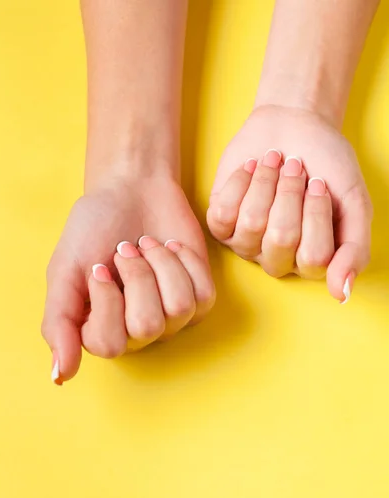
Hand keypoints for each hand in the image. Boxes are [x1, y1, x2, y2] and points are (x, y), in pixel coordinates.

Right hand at [42, 176, 214, 383]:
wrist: (130, 190)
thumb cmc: (94, 229)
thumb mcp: (64, 272)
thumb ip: (59, 324)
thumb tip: (61, 376)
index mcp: (99, 329)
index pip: (108, 344)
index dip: (106, 300)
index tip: (99, 267)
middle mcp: (136, 331)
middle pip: (147, 327)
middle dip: (137, 276)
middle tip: (126, 251)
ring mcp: (170, 317)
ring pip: (179, 309)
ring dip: (162, 265)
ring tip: (147, 245)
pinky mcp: (199, 297)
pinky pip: (203, 294)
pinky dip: (185, 262)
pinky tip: (170, 247)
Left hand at [207, 105, 372, 301]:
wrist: (295, 126)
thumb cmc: (327, 164)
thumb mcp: (355, 203)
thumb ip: (355, 250)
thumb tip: (342, 294)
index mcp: (312, 259)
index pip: (314, 256)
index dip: (316, 213)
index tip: (320, 183)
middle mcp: (277, 258)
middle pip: (281, 239)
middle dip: (290, 193)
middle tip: (296, 169)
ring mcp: (246, 243)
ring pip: (252, 223)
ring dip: (267, 182)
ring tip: (276, 162)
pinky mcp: (220, 223)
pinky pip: (224, 212)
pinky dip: (242, 180)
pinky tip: (252, 167)